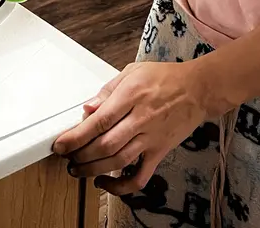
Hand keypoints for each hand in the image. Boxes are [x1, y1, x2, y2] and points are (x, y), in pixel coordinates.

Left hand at [52, 60, 209, 195]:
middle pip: (105, 145)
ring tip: (78, 170)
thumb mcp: (133, 71)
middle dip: (80, 155)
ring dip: (93, 170)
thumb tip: (88, 108)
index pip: (98, 121)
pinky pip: (140, 176)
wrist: (199, 90)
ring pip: (118, 162)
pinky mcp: (160, 152)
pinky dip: (120, 186)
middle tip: (66, 157)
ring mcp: (151, 138)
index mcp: (132, 96)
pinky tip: (105, 183)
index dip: (76, 136)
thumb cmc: (166, 77)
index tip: (60, 144)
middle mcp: (141, 119)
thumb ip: (108, 90)